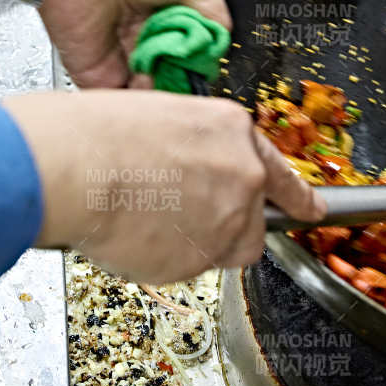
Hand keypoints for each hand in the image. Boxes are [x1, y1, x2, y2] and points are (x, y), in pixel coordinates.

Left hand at [0, 0, 229, 88]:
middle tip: (188, 64)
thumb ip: (212, 15)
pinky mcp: (98, 75)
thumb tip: (219, 45)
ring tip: (171, 70)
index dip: (202, 57)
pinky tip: (154, 81)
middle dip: (186, 75)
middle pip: (176, 74)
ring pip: (154, 91)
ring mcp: (122, 58)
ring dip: (167, 88)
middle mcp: (144, 37)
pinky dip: (142, 100)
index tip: (206, 58)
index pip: (193, 51)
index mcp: (166, 14)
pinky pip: (124, 100)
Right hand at [2, 90, 324, 283]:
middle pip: (252, 223)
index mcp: (232, 131)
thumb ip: (195, 148)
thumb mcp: (161, 118)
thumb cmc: (97, 133)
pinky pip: (185, 267)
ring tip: (145, 221)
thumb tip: (191, 172)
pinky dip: (161, 259)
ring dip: (191, 244)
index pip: (280, 174)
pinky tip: (133, 234)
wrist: (74, 166)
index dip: (297, 198)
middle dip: (223, 228)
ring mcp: (225, 221)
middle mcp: (241, 177)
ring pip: (220, 250)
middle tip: (180, 219)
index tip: (312, 211)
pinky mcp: (199, 259)